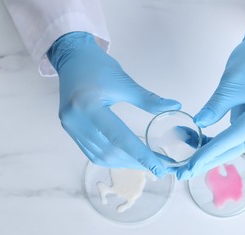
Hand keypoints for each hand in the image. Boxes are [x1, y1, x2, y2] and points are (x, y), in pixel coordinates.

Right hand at [47, 32, 180, 177]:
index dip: (142, 155)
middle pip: (109, 152)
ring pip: (99, 156)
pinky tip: (124, 156)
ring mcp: (70, 126)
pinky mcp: (69, 128)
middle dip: (134, 162)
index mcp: (89, 106)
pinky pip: (90, 151)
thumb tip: (175, 106)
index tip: (159, 167)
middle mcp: (76, 120)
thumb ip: (149, 99)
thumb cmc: (98, 66)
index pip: (120, 138)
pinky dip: (109, 157)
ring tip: (142, 163)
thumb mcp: (124, 82)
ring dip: (123, 162)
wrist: (72, 57)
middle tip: (156, 166)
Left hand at [176, 5, 244, 179]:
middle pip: (232, 150)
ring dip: (208, 153)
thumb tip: (198, 126)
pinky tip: (195, 140)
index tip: (189, 166)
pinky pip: (229, 135)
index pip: (230, 140)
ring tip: (185, 160)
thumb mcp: (231, 83)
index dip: (208, 154)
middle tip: (183, 172)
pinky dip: (212, 140)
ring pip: (230, 145)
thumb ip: (215, 107)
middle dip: (207, 162)